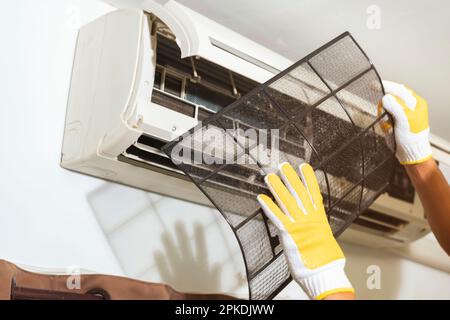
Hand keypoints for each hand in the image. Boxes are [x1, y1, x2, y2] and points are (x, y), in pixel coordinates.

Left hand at [257, 162, 352, 299]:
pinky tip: (261, 197)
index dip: (308, 178)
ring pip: (286, 200)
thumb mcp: (323, 238)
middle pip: (298, 192)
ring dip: (277, 187)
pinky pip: (276, 216)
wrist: (324, 271)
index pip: (313, 192)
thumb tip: (312, 223)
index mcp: (319, 217)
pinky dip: (268, 206)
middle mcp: (309, 217)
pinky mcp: (288, 233)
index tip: (304, 167)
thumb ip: (315, 227)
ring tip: (270, 176)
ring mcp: (298, 224)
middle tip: (283, 165)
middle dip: (290, 177)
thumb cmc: (325, 260)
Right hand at [381, 80, 431, 164]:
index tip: (375, 85)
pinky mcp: (394, 120)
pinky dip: (383, 123)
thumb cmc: (412, 138)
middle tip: (383, 113)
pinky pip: (384, 116)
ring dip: (383, 116)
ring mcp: (401, 114)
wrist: (409, 152)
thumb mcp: (405, 120)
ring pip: (385, 108)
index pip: (400, 90)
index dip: (387, 86)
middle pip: (391, 98)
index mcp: (416, 103)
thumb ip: (396, 107)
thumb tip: (385, 97)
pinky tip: (388, 128)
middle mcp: (409, 106)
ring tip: (388, 125)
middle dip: (384, 106)